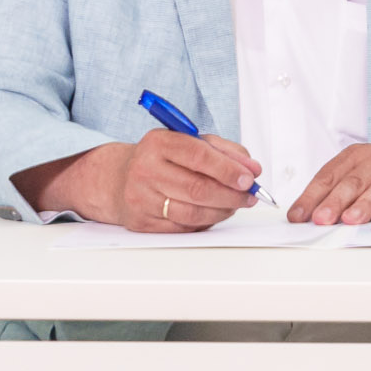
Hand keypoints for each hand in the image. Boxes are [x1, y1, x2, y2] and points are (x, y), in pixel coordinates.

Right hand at [16, 126, 262, 229]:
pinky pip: (183, 228)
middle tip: (250, 196)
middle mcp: (144, 169)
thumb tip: (252, 169)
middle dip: (232, 195)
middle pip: (198, 189)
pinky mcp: (140, 222)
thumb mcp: (191, 142)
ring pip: (193, 213)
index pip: (199, 156)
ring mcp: (140, 198)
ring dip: (222, 211)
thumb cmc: (162, 159)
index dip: (229, 170)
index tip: (250, 178)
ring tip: (235, 205)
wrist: (117, 178)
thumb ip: (225, 151)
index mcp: (158, 142)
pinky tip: (212, 213)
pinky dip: (205, 222)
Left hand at [286, 141, 370, 224]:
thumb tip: (307, 215)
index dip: (311, 196)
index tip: (298, 215)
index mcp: (356, 156)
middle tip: (321, 219)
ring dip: (364, 205)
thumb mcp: (361, 174)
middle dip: (334, 202)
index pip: (328, 176)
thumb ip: (337, 190)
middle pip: (352, 183)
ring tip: (351, 220)